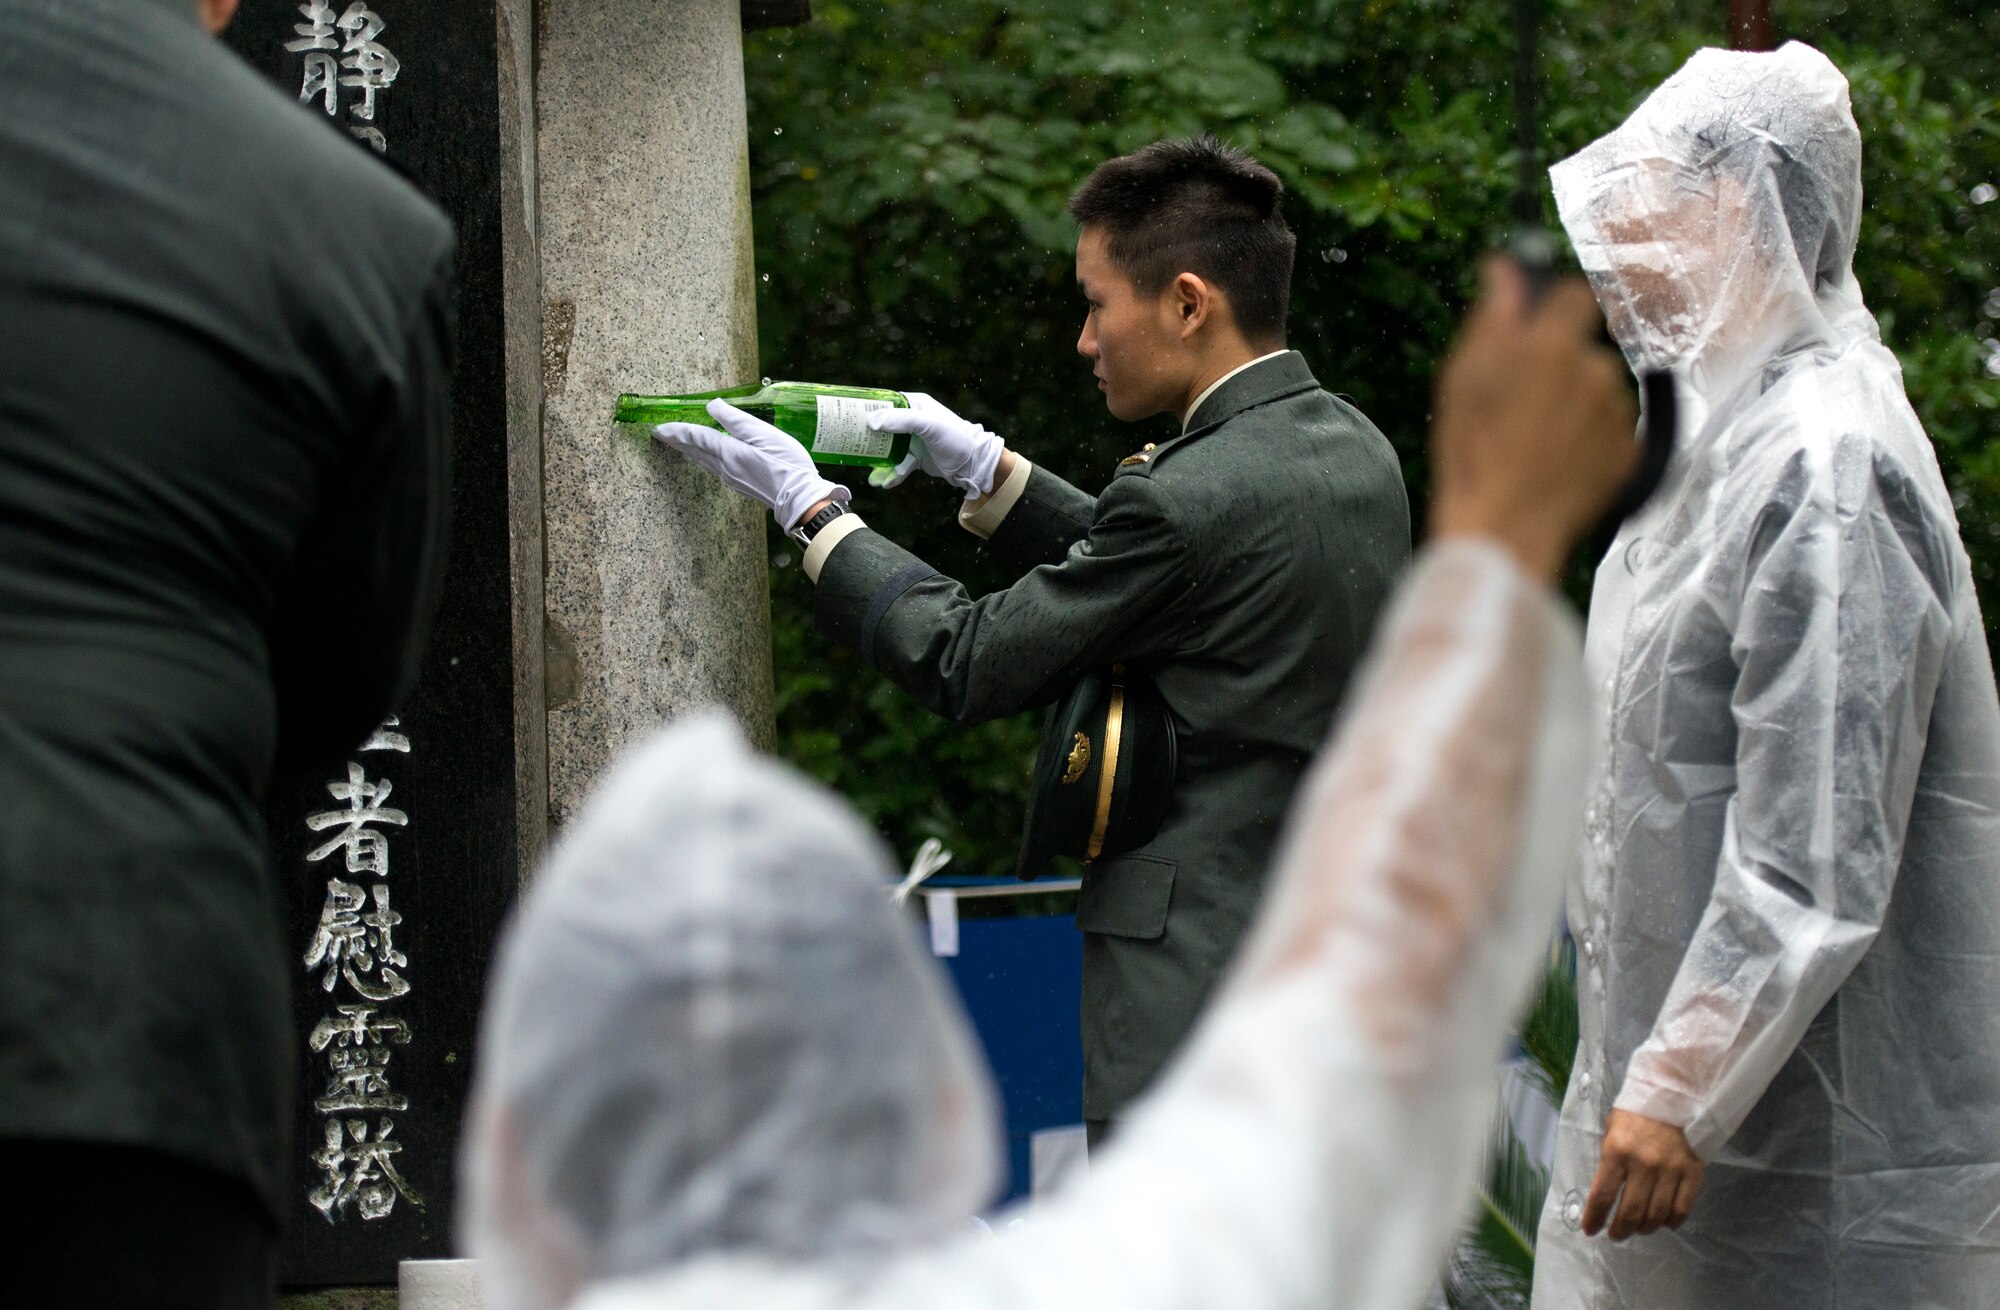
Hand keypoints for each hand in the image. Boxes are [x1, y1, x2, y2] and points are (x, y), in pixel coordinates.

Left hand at [653, 399, 847, 530]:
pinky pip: (712, 467)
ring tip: (677, 442)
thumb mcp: (763, 434)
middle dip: (676, 440)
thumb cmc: (786, 464)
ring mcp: (731, 478)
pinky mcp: (740, 484)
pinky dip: (702, 457)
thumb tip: (712, 406)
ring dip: (688, 449)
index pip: (696, 436)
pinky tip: (706, 456)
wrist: (799, 498)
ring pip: (702, 460)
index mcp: (728, 452)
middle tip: (660, 434)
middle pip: (694, 450)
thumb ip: (735, 420)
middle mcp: (724, 467)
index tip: (660, 427)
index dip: (677, 430)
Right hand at [862, 392, 1005, 497]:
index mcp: (915, 405)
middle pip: (881, 427)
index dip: (866, 407)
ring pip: (887, 450)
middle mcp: (912, 421)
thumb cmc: (955, 438)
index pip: (885, 402)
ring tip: (870, 476)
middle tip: (848, 444)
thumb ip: (902, 421)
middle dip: (866, 437)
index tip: (846, 414)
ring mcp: (913, 441)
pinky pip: (898, 466)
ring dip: (878, 462)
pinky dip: (891, 475)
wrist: (973, 464)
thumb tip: (872, 421)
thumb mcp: (929, 426)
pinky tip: (884, 483)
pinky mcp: (916, 458)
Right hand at [1429, 257, 1639, 580]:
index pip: (1575, 294)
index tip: (1536, 331)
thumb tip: (1504, 266)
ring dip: (1577, 404)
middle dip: (1560, 365)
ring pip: (1600, 390)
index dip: (1554, 309)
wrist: (1503, 527)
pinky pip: (1613, 431)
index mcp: (1554, 346)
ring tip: (1537, 440)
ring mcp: (1617, 415)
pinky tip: (1557, 460)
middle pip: (1585, 348)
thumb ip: (1494, 313)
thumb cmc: (1473, 452)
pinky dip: (1591, 440)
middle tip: (1522, 403)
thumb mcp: (1464, 375)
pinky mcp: (1630, 453)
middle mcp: (1596, 371)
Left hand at [1582, 1109, 1703, 1239]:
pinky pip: (1683, 1208)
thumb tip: (1604, 1196)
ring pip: (1657, 1215)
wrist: (1673, 1095)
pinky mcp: (1693, 1172)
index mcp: (1617, 1151)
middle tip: (1615, 1235)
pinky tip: (1664, 1222)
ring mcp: (1671, 1169)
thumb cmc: (1635, 1114)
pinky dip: (1672, 1222)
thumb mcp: (1611, 1132)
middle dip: (1620, 1230)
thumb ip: (1609, 1163)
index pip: (1602, 1195)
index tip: (1590, 1230)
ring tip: (1638, 1228)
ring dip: (1645, 1228)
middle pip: (1631, 1212)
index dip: (1594, 1218)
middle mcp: (1644, 1164)